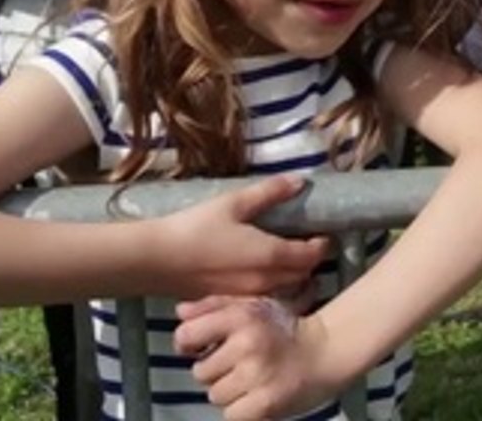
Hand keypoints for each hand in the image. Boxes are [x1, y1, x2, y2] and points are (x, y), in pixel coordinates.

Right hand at [152, 175, 328, 298]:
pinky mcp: (233, 301)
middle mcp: (265, 281)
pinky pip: (264, 297)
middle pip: (302, 275)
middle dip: (310, 261)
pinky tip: (261, 272)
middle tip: (307, 243)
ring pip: (284, 289)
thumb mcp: (234, 203)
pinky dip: (273, 286)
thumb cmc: (196, 227)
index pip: (311, 255)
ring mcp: (249, 295)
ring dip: (293, 275)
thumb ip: (270, 192)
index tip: (324, 233)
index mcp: (271, 255)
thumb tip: (300, 181)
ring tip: (287, 257)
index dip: (322, 245)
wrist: (156, 261)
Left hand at [174, 296, 337, 419]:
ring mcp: (255, 375)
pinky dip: (242, 411)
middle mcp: (246, 344)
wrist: (327, 349)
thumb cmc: (285, 326)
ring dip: (230, 392)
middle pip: (200, 372)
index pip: (186, 335)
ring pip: (215, 395)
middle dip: (216, 371)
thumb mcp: (253, 305)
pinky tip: (257, 396)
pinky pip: (231, 415)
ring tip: (252, 380)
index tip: (204, 347)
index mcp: (241, 317)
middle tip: (241, 364)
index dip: (190, 344)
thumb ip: (214, 306)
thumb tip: (179, 313)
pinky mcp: (265, 404)